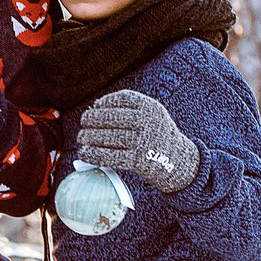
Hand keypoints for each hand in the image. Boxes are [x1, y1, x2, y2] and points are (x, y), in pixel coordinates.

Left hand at [73, 90, 198, 192]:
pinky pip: (109, 156)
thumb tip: (96, 107)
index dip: (105, 102)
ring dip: (89, 138)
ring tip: (82, 138)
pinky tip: (85, 153)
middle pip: (111, 118)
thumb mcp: (152, 116)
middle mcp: (147, 122)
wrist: (178, 162)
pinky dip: (93, 154)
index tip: (95, 107)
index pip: (122, 99)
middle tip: (83, 123)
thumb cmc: (157, 136)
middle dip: (92, 120)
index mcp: (150, 108)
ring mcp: (143, 141)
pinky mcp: (138, 160)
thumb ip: (130, 109)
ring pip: (107, 137)